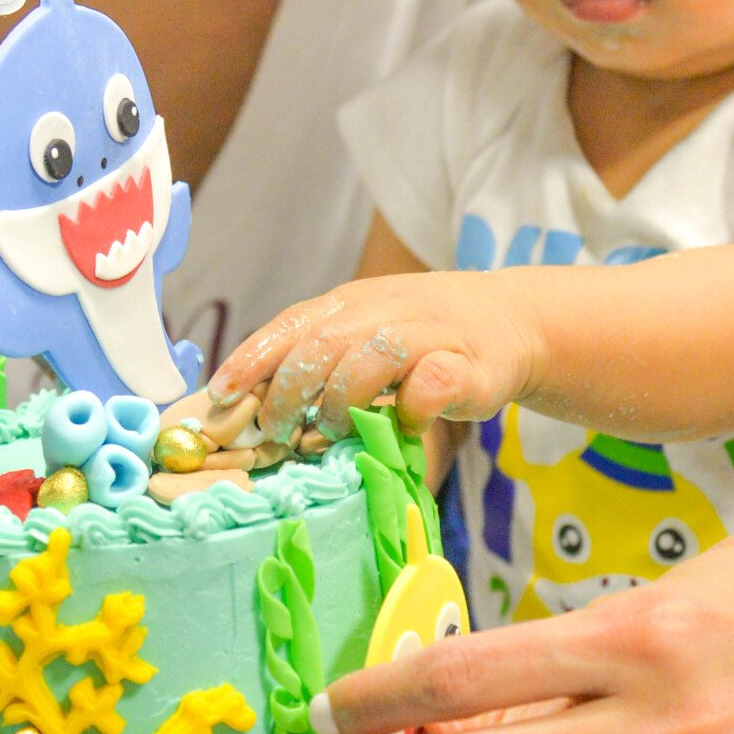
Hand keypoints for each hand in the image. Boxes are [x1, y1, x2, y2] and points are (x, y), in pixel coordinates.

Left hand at [213, 272, 543, 437]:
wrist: (511, 321)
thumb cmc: (424, 337)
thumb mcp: (367, 333)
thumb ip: (321, 359)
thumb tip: (254, 406)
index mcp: (353, 301)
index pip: (292, 322)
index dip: (253, 358)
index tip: (221, 394)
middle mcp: (387, 309)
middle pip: (324, 341)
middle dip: (290, 389)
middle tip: (276, 430)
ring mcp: (430, 334)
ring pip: (372, 358)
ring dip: (342, 401)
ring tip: (332, 432)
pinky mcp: (469, 366)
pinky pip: (431, 385)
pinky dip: (408, 409)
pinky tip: (400, 426)